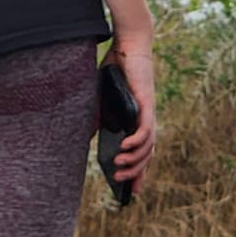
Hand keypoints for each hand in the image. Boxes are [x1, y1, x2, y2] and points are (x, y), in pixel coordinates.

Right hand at [108, 31, 157, 188]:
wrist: (127, 46)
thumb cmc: (115, 70)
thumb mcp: (101, 100)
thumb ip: (97, 118)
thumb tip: (87, 138)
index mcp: (136, 120)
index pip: (142, 151)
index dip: (139, 171)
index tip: (132, 190)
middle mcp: (146, 119)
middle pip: (147, 153)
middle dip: (136, 172)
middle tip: (121, 184)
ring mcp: (148, 112)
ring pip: (148, 145)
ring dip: (135, 160)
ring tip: (119, 168)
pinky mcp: (146, 104)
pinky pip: (146, 129)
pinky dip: (136, 141)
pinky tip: (125, 148)